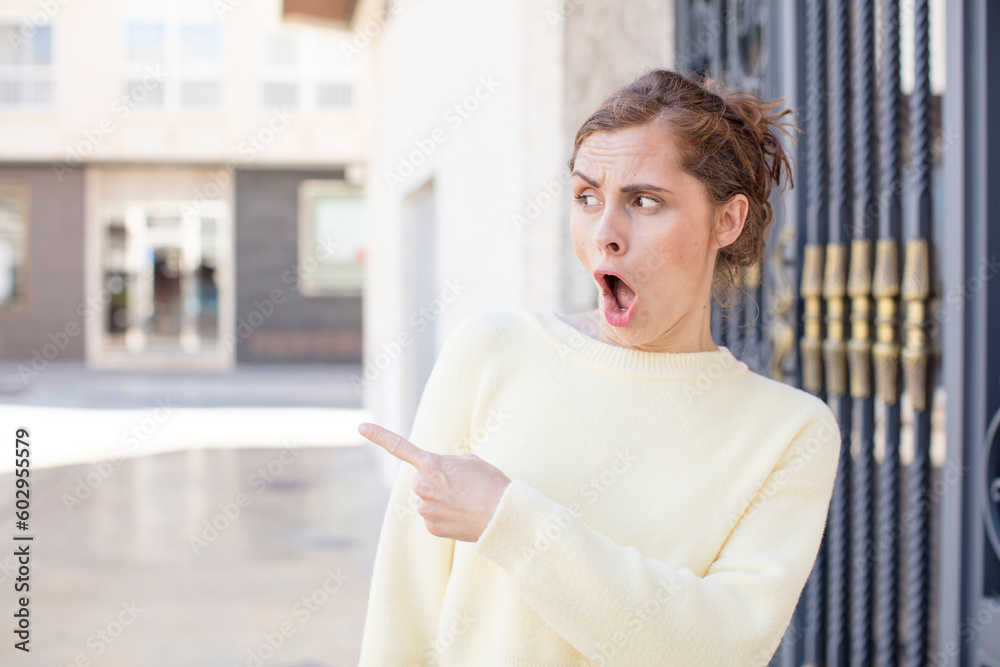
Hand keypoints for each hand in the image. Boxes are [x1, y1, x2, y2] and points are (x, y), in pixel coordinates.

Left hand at [358, 422, 510, 541]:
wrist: (503, 514)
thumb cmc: (491, 483)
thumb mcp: (470, 461)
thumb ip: (446, 464)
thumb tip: (438, 477)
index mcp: (432, 464)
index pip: (400, 447)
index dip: (379, 435)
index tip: (361, 427)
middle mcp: (422, 486)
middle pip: (421, 481)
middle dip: (435, 482)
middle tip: (461, 486)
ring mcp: (425, 509)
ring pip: (427, 501)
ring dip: (441, 500)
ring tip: (465, 502)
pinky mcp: (431, 528)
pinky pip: (433, 518)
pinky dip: (444, 516)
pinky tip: (461, 516)